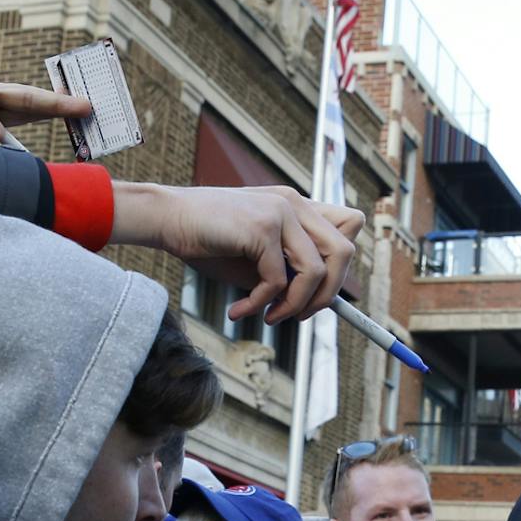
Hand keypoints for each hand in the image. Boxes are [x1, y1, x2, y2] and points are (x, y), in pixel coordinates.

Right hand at [109, 184, 363, 322]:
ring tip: (270, 317)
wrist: (168, 220)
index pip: (351, 225)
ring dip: (295, 305)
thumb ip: (288, 269)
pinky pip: (277, 281)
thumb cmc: (208, 240)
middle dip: (326, 295)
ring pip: (315, 271)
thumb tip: (321, 302)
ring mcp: (280, 212)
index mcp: (298, 205)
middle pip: (344, 252)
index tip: (316, 291)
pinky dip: (259, 303)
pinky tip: (239, 310)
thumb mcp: (257, 255)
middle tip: (297, 316)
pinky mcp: (261, 228)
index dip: (342, 263)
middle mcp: (294, 203)